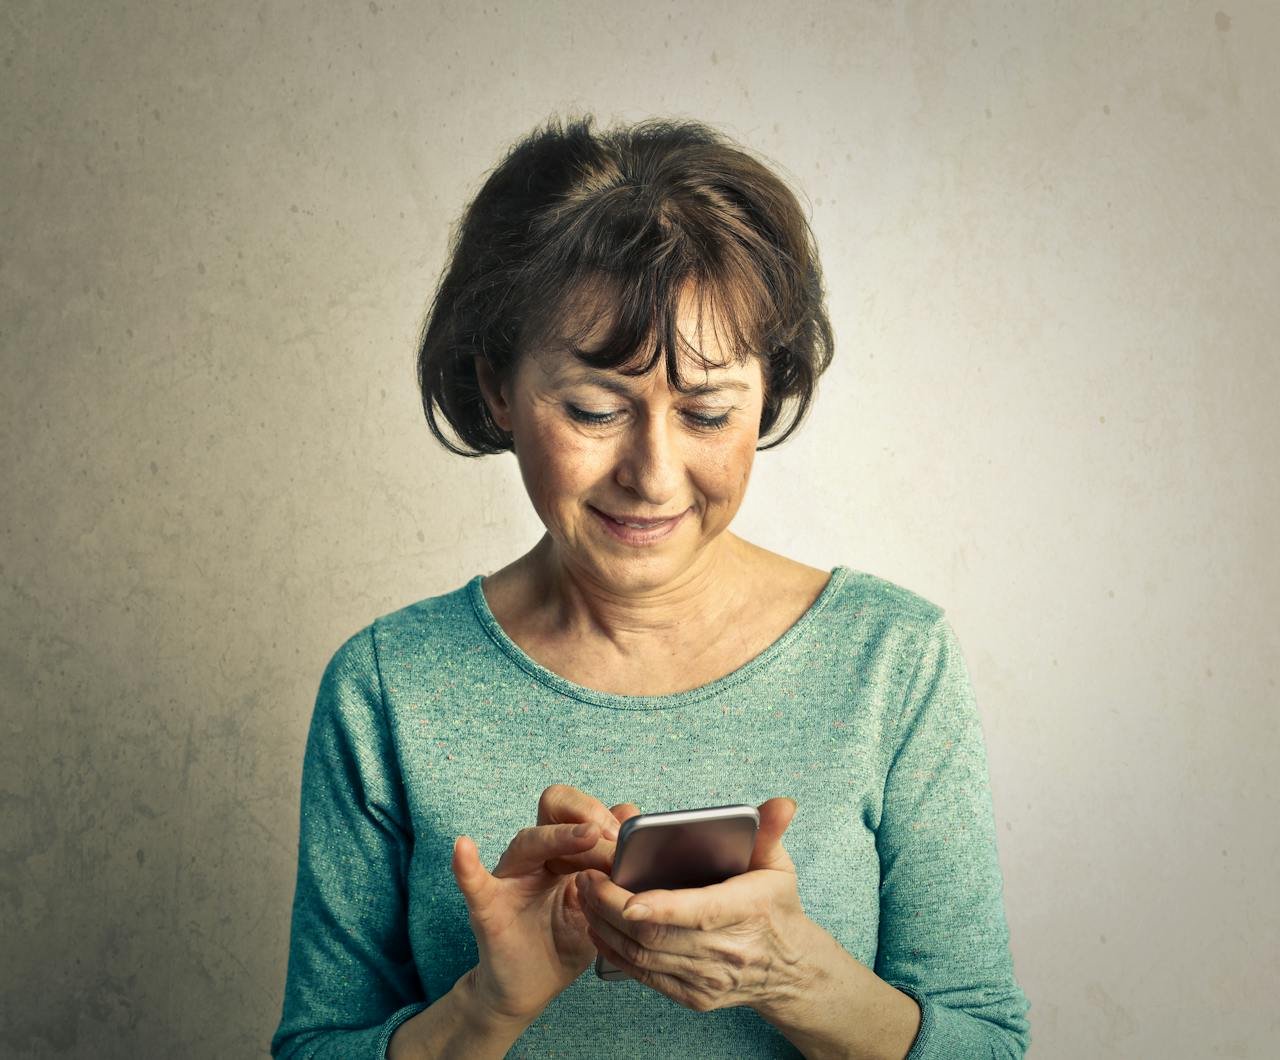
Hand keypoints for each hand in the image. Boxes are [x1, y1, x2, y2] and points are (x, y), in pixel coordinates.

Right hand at [451, 784, 641, 1026]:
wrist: (530, 988)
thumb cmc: (563, 942)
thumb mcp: (598, 903)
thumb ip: (611, 865)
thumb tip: (631, 815)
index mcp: (563, 852)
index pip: (579, 812)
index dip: (604, 818)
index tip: (627, 838)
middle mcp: (535, 856)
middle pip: (552, 807)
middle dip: (584, 814)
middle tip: (610, 837)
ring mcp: (510, 879)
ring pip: (528, 842)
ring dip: (560, 837)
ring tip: (587, 836)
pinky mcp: (489, 908)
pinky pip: (474, 883)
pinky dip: (467, 865)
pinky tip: (463, 848)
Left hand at [577, 796, 817, 1013]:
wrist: (789, 971)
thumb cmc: (776, 907)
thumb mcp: (778, 866)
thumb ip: (770, 831)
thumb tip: (782, 803)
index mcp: (746, 912)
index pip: (696, 912)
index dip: (656, 906)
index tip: (619, 892)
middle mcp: (726, 952)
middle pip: (655, 936)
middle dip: (610, 907)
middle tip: (585, 877)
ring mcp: (707, 980)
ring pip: (643, 957)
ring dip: (605, 926)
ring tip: (584, 896)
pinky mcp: (693, 997)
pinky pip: (644, 976)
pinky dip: (615, 952)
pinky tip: (598, 928)